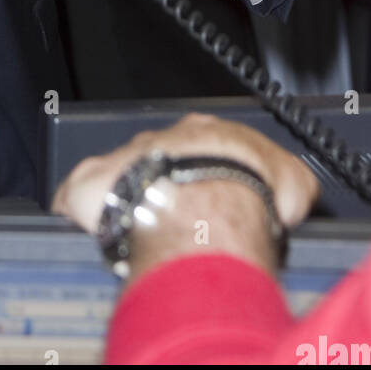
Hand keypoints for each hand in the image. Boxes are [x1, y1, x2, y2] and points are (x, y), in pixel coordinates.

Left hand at [51, 113, 317, 279]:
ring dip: (127, 202)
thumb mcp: (293, 180)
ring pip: (118, 177)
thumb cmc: (246, 184)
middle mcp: (159, 142)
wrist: (203, 196)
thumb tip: (294, 198)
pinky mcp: (91, 186)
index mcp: (205, 134)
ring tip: (142, 234)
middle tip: (180, 222)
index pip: (204, 147)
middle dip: (167, 188)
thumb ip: (288, 184)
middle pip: (157, 161)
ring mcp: (122, 162)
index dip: (210, 173)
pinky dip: (80, 212)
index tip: (216, 195)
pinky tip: (89, 230)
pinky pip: (76, 198)